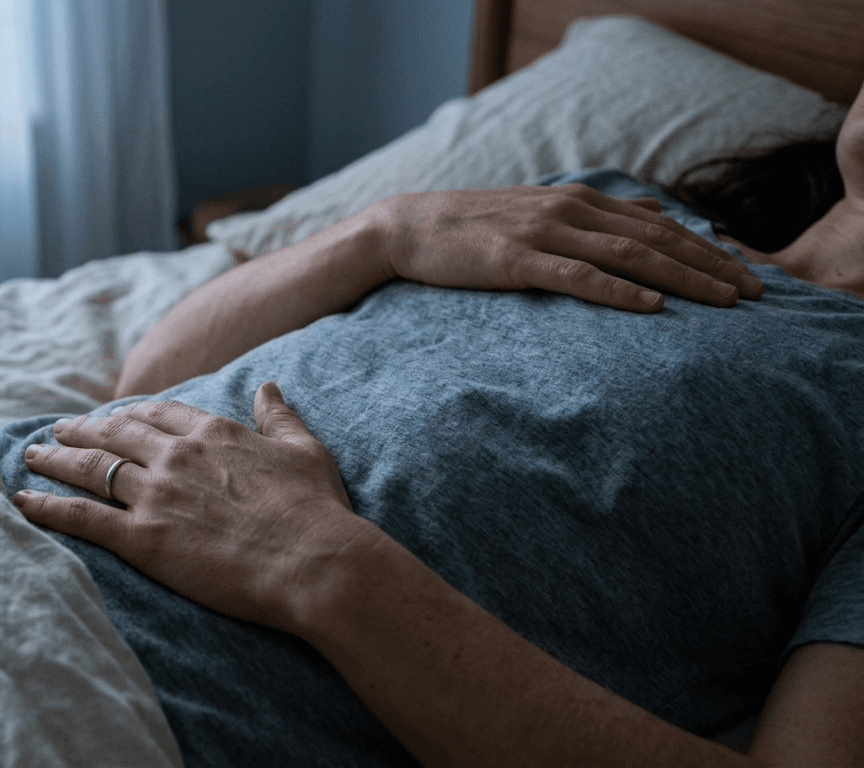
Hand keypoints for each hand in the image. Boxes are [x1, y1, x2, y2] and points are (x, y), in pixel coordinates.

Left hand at [12, 382, 374, 634]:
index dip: (131, 414)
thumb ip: (279, 417)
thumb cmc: (316, 510)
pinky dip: (48, 506)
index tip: (113, 416)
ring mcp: (156, 495)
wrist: (313, 561)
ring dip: (57, 460)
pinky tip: (23, 501)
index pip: (159, 413)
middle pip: (116, 434)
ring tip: (34, 455)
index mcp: (213, 433)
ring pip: (92, 468)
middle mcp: (177, 456)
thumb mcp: (304, 450)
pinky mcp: (143, 538)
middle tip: (58, 428)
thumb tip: (269, 387)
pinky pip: (82, 516)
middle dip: (82, 429)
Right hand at [364, 183, 764, 311]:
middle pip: (657, 239)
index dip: (707, 249)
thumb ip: (599, 211)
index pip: (659, 225)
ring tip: (723, 301)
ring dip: (682, 279)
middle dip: (711, 266)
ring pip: (629, 255)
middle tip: (754, 294)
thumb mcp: (542, 209)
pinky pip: (578, 276)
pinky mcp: (518, 259)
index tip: (746, 274)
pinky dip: (619, 291)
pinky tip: (651, 306)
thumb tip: (656, 211)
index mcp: (579, 201)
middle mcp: (570, 210)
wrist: (408, 228)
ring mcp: (544, 233)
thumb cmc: (473, 227)